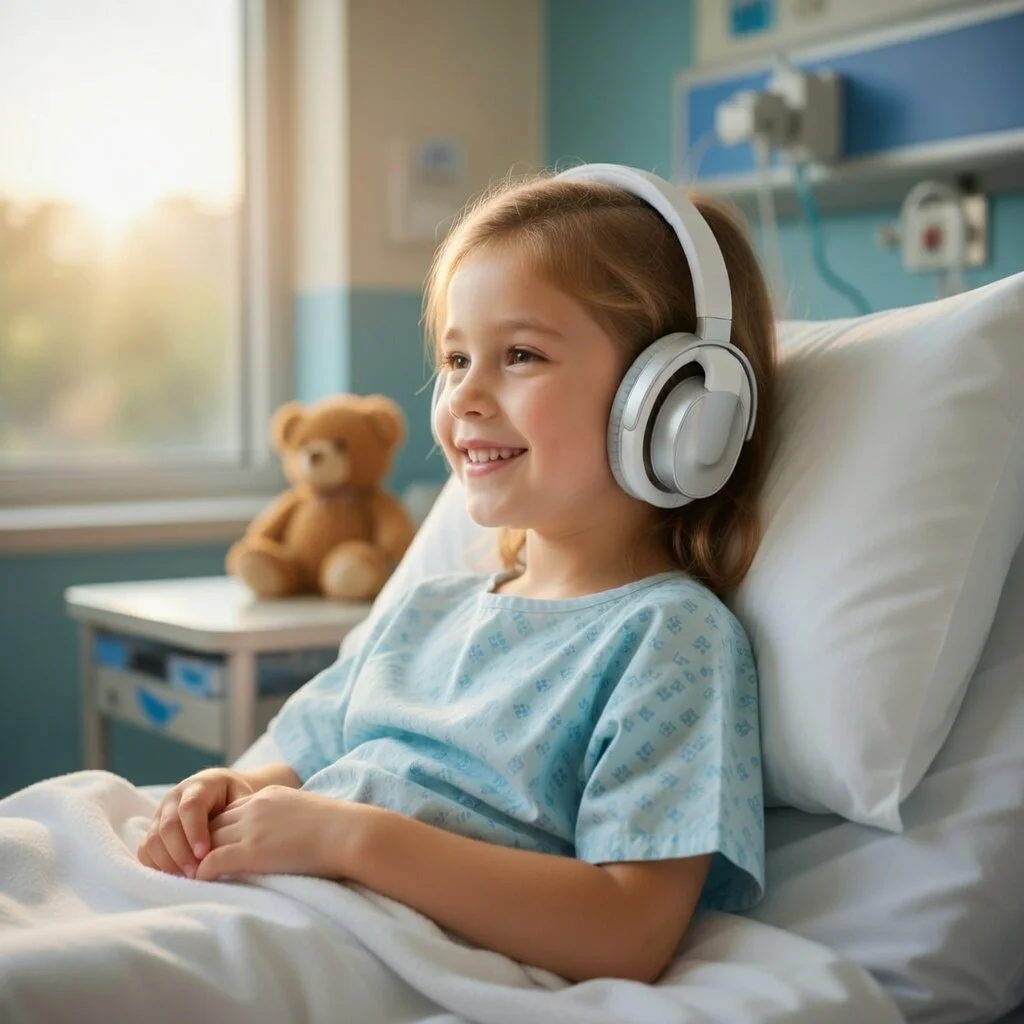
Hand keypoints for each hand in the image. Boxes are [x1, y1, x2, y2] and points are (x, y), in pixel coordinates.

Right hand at [138, 768, 255, 877]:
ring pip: (153, 840)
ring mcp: (160, 814)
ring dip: (168, 862)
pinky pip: (146, 850)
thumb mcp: (243, 796)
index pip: (190, 807)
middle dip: (181, 852)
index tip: (204, 854)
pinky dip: (157, 865)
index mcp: (198, 785)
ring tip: (189, 878)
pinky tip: (176, 876)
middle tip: (197, 873)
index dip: (195, 831)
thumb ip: (241, 811)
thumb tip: (240, 835)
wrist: (223, 791)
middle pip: (168, 826)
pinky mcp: (153, 831)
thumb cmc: (236, 797)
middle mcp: (174, 798)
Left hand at [195, 785, 351, 881]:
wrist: (349, 833)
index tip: (213, 844)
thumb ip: (288, 818)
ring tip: (187, 876)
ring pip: (208, 841)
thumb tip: (289, 835)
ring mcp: (251, 828)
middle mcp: (255, 806)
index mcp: (269, 795)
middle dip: (201, 843)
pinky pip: (213, 861)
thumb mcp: (307, 811)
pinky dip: (202, 873)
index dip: (220, 828)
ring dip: (196, 859)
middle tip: (190, 863)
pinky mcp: (251, 851)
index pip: (231, 809)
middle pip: (214, 823)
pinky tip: (198, 883)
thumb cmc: (339, 827)